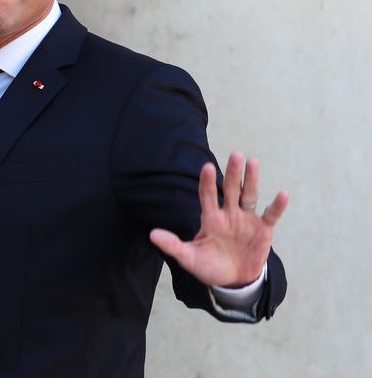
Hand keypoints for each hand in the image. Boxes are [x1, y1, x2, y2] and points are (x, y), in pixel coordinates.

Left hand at [150, 151, 288, 287]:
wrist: (233, 281)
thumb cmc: (209, 266)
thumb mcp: (189, 258)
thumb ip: (173, 245)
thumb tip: (152, 234)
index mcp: (210, 218)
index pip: (208, 195)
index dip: (208, 182)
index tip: (208, 167)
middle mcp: (229, 214)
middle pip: (231, 189)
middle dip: (233, 172)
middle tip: (235, 154)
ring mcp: (246, 220)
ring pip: (249, 195)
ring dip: (252, 180)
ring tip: (253, 162)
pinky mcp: (263, 230)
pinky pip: (270, 215)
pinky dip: (277, 206)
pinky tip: (282, 194)